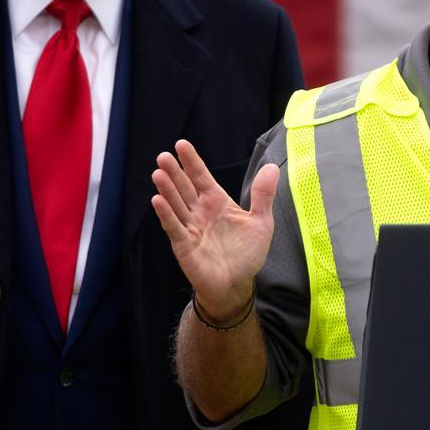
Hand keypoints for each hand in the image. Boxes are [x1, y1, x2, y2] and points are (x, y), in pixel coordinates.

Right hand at [151, 140, 277, 319]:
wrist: (237, 284)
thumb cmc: (247, 254)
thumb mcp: (261, 222)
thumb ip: (263, 195)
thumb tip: (272, 166)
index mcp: (217, 202)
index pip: (202, 177)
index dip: (192, 162)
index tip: (181, 145)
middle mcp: (200, 211)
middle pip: (185, 187)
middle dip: (175, 172)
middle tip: (164, 156)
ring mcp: (190, 227)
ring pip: (176, 204)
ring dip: (167, 189)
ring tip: (158, 172)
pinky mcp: (184, 245)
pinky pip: (173, 227)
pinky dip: (166, 214)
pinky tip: (157, 200)